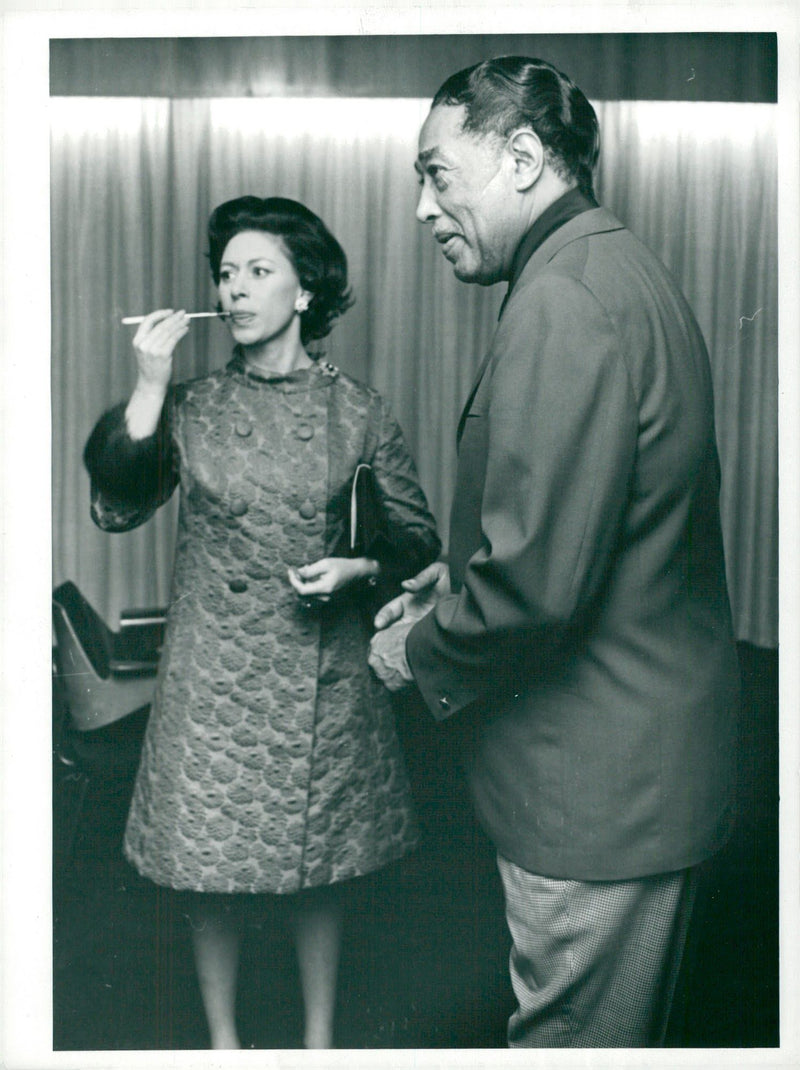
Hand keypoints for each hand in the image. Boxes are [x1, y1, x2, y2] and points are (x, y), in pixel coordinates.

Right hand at [132, 309, 189, 393]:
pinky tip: (185, 329)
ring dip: (179, 324)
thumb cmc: (151, 366)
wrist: (151, 384)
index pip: (147, 321)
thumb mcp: (146, 350)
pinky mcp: (162, 355)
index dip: (160, 314)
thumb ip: (152, 336)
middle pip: (160, 325)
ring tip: (187, 320)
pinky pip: (173, 339)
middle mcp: (143, 344)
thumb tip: (168, 321)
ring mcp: (153, 350)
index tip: (170, 311)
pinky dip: (181, 332)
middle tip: (183, 313)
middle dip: (173, 318)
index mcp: (137, 340)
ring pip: (168, 331)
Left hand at [288, 557, 376, 604]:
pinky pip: (313, 595)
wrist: (357, 573)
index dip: (293, 581)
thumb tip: (297, 573)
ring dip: (302, 584)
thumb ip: (310, 570)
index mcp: (324, 588)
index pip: (302, 590)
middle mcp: (325, 597)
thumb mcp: (325, 564)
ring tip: (305, 570)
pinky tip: (311, 577)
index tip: (291, 571)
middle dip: (296, 582)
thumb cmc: (343, 566)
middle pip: (302, 595)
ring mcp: (326, 599)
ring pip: (306, 596)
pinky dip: (308, 587)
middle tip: (296, 570)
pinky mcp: (327, 598)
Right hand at [368, 561, 448, 691]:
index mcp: (408, 603)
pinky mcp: (430, 638)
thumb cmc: (451, 579)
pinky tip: (412, 658)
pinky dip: (414, 653)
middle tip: (381, 645)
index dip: (383, 617)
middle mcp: (411, 618)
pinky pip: (419, 648)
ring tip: (394, 654)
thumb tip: (406, 586)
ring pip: (403, 641)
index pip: (389, 611)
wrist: (469, 590)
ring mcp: (420, 629)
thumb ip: (422, 578)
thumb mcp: (436, 573)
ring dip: (398, 647)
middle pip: (392, 630)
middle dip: (385, 638)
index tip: (379, 624)